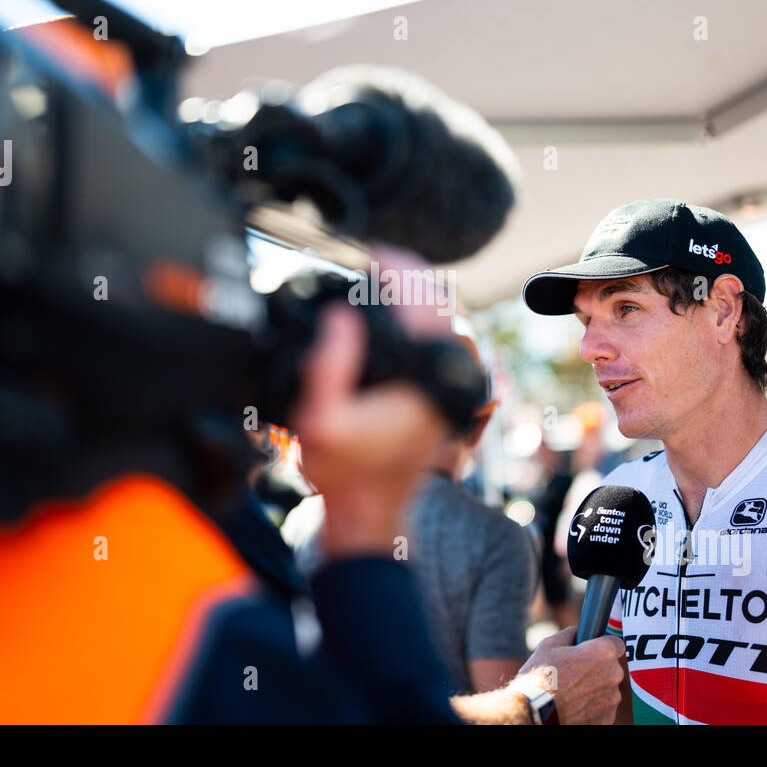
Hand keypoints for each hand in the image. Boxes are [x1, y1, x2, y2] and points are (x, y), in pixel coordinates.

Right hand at [288, 250, 449, 558]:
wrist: (369, 513)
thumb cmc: (343, 472)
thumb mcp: (319, 419)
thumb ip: (329, 365)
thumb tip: (341, 315)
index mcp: (423, 378)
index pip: (425, 301)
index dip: (399, 267)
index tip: (373, 253)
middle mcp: (444, 378)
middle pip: (440, 303)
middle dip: (409, 274)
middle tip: (375, 260)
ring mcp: (447, 386)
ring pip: (442, 321)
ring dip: (414, 295)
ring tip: (379, 279)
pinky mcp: (440, 393)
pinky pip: (436, 340)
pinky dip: (416, 319)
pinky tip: (389, 313)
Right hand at [517, 628, 625, 724]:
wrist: (536, 713)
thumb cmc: (540, 677)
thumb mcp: (549, 645)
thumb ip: (571, 634)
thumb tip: (579, 632)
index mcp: (602, 653)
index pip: (617, 643)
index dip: (604, 645)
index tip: (593, 649)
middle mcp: (613, 675)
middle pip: (611, 667)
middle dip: (597, 668)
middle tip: (575, 672)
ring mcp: (612, 699)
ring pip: (607, 688)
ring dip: (595, 687)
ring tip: (571, 691)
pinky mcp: (608, 718)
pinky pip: (603, 706)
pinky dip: (592, 705)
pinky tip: (574, 704)